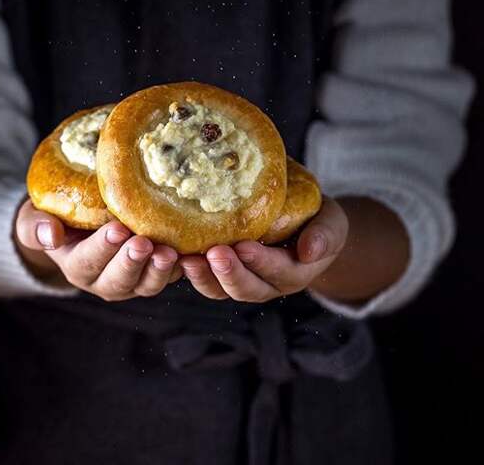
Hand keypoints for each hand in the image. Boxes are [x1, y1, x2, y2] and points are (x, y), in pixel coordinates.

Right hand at [14, 199, 183, 299]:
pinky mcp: (153, 272)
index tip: (117, 229)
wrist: (76, 222)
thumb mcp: (35, 219)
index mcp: (76, 267)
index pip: (88, 262)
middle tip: (144, 243)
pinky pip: (169, 276)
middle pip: (119, 280)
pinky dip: (180, 267)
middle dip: (132, 263)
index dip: (103, 248)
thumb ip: (37, 226)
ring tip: (168, 252)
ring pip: (147, 284)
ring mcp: (131, 280)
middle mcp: (103, 280)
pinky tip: (190, 251)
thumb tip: (50, 234)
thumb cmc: (55, 216)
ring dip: (159, 270)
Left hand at [179, 195, 348, 301]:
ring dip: (204, 278)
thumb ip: (325, 234)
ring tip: (188, 260)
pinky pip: (207, 279)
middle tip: (213, 253)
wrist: (305, 222)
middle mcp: (269, 283)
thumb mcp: (332, 221)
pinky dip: (192, 271)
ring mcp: (245, 281)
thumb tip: (311, 250)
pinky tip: (176, 256)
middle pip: (247, 289)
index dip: (261, 262)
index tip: (244, 247)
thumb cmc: (318, 217)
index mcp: (296, 271)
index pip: (279, 271)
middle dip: (230, 274)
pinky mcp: (223, 273)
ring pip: (222, 290)